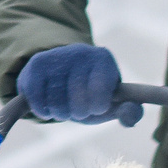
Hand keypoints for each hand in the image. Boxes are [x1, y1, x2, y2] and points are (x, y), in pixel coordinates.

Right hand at [16, 44, 142, 125]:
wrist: (62, 75)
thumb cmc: (93, 93)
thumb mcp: (113, 103)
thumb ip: (130, 111)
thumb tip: (130, 116)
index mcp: (104, 60)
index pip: (99, 92)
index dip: (97, 107)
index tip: (97, 106)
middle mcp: (81, 52)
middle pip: (77, 102)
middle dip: (79, 112)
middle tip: (80, 108)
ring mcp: (57, 55)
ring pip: (56, 102)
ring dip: (60, 113)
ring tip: (64, 106)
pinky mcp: (38, 64)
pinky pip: (37, 98)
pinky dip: (42, 111)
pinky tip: (48, 107)